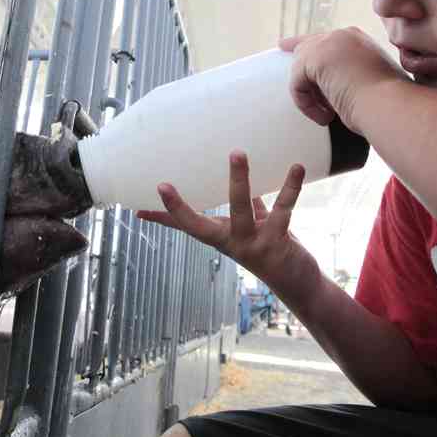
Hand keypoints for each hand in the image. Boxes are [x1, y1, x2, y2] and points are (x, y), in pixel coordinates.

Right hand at [136, 152, 305, 279]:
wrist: (299, 283)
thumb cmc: (272, 249)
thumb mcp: (253, 225)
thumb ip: (247, 203)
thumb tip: (238, 177)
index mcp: (221, 236)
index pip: (186, 226)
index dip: (163, 217)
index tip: (138, 209)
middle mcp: (230, 242)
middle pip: (201, 226)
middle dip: (180, 208)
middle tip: (162, 185)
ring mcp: (251, 243)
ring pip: (240, 210)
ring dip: (238, 181)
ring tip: (236, 153)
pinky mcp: (276, 241)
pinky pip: (282, 210)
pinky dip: (289, 188)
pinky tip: (295, 167)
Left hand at [280, 27, 404, 132]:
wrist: (392, 106)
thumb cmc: (387, 105)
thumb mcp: (368, 85)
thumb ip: (347, 78)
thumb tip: (330, 90)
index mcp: (358, 41)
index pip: (324, 40)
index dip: (305, 45)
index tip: (287, 46)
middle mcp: (343, 36)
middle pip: (306, 47)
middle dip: (298, 68)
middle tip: (290, 74)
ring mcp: (329, 43)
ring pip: (300, 69)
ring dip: (310, 97)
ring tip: (328, 114)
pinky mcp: (316, 58)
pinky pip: (296, 83)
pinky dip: (306, 104)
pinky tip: (325, 116)